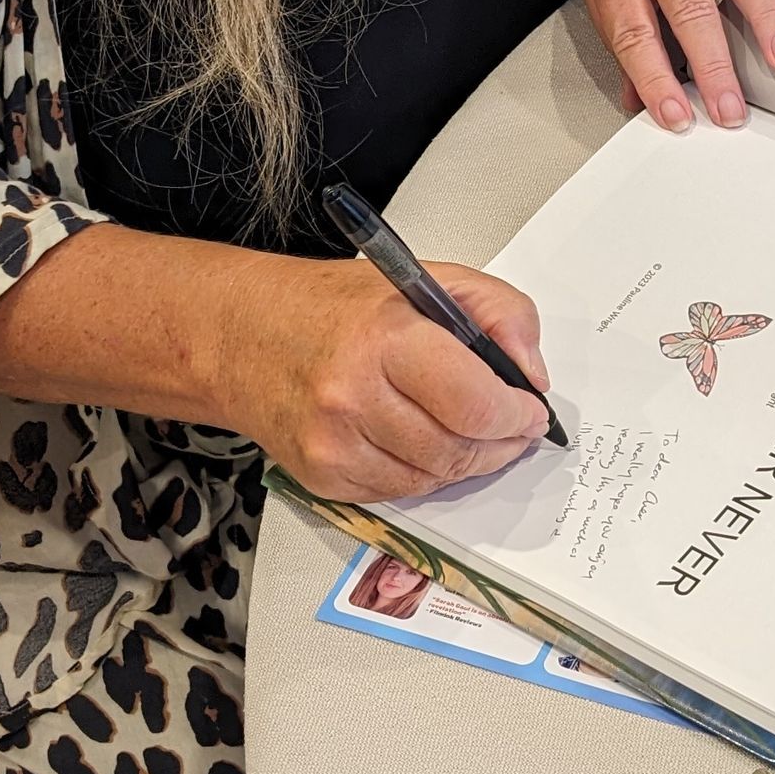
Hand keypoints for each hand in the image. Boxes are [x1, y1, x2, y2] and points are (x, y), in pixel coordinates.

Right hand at [230, 251, 553, 504]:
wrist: (243, 334)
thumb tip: (531, 376)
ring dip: (466, 462)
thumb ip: (499, 314)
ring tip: (473, 433)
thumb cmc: (334, 307)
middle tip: (515, 429)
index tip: (530, 410)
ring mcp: (332, 444)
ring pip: (434, 479)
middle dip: (501, 444)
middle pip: (458, 449)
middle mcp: (353, 395)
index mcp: (385, 338)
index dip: (516, 415)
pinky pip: (399, 493)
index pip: (475, 403)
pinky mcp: (322, 477)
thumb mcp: (429, 280)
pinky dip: (424, 473)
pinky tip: (421, 441)